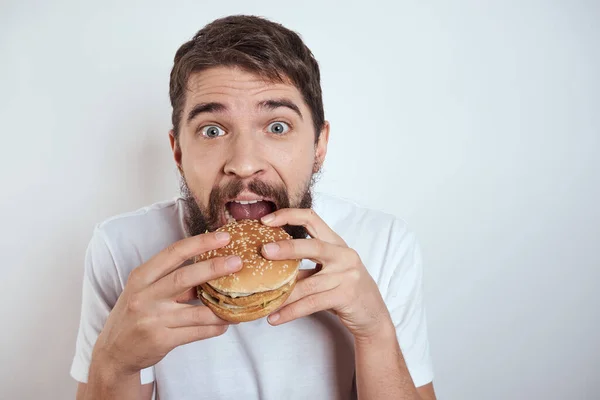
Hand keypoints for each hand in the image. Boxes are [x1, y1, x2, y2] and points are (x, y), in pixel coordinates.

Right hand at [92, 232, 242, 375]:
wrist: (114, 352)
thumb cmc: (135, 314)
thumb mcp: (145, 290)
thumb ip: (172, 279)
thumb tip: (210, 265)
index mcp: (141, 277)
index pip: (173, 253)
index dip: (200, 243)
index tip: (223, 237)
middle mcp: (145, 296)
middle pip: (185, 277)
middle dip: (214, 268)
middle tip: (237, 262)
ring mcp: (153, 320)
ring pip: (197, 312)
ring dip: (222, 307)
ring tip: (241, 300)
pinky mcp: (162, 340)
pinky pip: (197, 332)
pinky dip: (216, 327)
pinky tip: (226, 322)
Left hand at [260, 209, 392, 339]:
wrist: (372, 315)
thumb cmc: (344, 290)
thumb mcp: (327, 272)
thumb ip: (304, 266)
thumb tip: (267, 264)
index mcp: (336, 243)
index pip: (312, 218)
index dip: (288, 215)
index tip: (266, 220)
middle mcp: (344, 255)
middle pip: (312, 246)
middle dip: (286, 248)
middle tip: (263, 251)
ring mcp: (347, 275)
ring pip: (308, 284)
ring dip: (283, 294)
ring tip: (262, 300)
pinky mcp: (346, 296)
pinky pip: (312, 303)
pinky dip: (291, 312)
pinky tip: (275, 317)